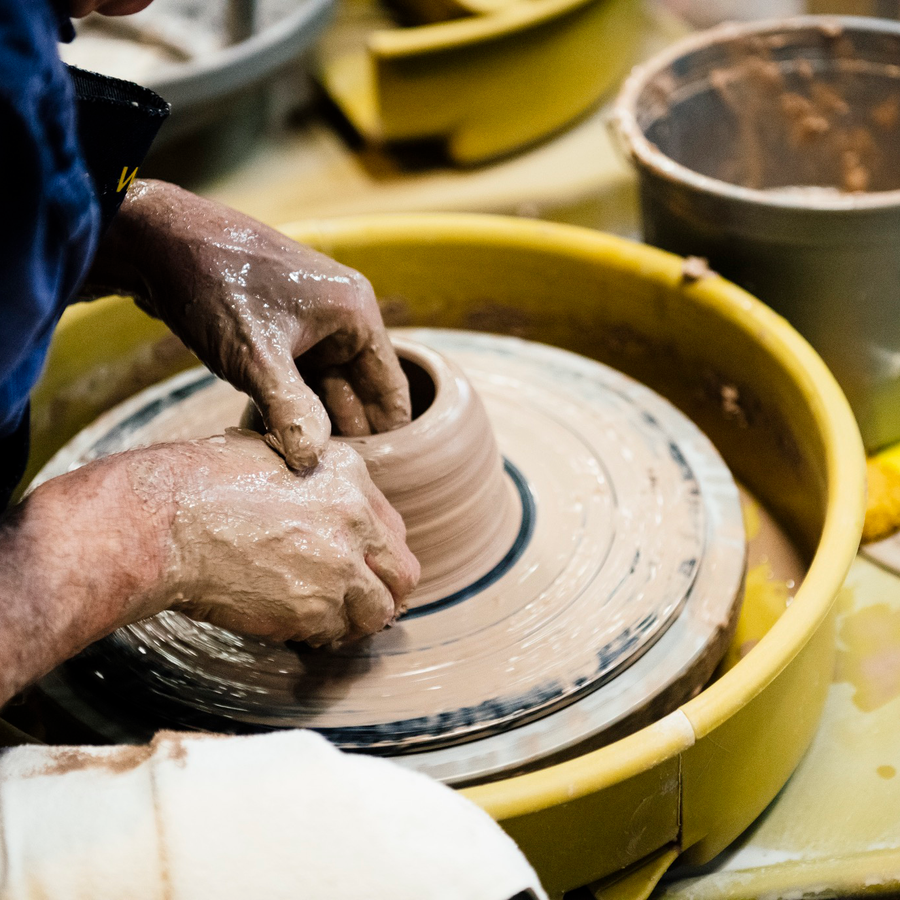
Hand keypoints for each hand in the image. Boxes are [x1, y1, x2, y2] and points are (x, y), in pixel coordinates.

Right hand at [0, 431, 418, 701]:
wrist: (167, 521)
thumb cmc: (202, 485)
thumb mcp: (275, 460)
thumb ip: (318, 488)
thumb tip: (330, 519)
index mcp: (350, 475)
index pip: (393, 529)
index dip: (378, 555)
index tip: (363, 569)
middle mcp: (357, 519)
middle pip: (403, 574)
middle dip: (385, 592)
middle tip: (360, 604)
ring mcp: (342, 566)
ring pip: (380, 612)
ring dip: (357, 620)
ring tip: (328, 620)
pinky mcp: (317, 607)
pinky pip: (338, 633)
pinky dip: (322, 636)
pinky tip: (296, 627)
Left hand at [88, 180, 410, 470]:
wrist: (153, 238)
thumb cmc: (214, 285)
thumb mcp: (255, 356)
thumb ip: (290, 411)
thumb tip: (313, 463)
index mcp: (356, 316)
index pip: (390, 392)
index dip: (386, 440)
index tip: (374, 481)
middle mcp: (341, 319)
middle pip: (357, 395)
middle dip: (341, 437)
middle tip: (327, 483)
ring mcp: (308, 324)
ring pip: (321, 391)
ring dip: (308, 426)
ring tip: (294, 468)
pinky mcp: (277, 331)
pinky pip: (294, 381)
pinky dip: (283, 408)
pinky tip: (264, 438)